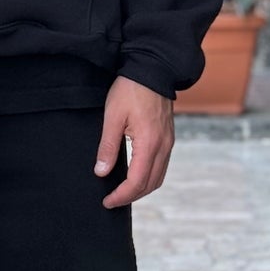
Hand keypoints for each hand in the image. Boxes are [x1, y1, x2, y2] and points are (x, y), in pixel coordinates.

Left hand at [94, 75, 173, 208]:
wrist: (153, 69)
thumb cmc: (131, 89)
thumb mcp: (113, 116)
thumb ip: (108, 146)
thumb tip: (101, 172)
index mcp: (149, 143)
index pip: (137, 182)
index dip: (121, 195)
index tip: (107, 201)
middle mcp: (163, 146)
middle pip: (150, 184)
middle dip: (131, 196)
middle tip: (112, 200)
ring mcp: (168, 142)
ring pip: (158, 177)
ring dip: (142, 189)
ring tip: (122, 192)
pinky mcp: (168, 138)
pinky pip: (162, 166)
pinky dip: (149, 177)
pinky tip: (136, 176)